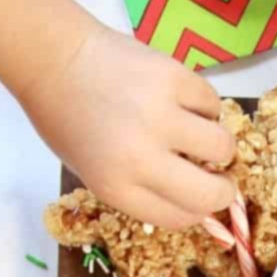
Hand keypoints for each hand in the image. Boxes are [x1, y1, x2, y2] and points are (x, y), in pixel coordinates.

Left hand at [18, 18, 236, 227]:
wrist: (53, 59)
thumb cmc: (69, 120)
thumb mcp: (94, 172)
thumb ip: (142, 190)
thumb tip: (197, 200)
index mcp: (117, 188)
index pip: (182, 218)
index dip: (197, 210)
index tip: (199, 197)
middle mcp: (140, 157)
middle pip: (211, 195)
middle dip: (223, 190)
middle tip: (218, 175)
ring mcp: (160, 115)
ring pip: (222, 146)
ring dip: (217, 144)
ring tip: (199, 133)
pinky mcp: (173, 77)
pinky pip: (213, 103)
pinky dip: (205, 106)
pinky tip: (185, 102)